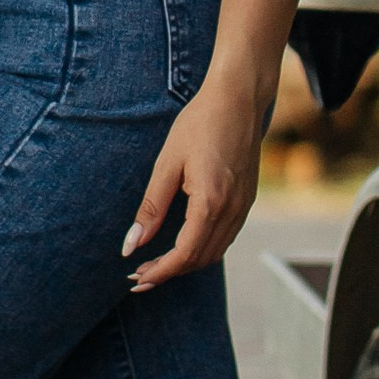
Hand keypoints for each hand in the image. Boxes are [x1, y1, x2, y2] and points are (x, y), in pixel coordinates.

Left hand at [122, 68, 267, 286]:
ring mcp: (244, 206)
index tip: (137, 279)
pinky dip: (203, 248)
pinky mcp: (247, 199)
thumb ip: (151, 208)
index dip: (160, 272)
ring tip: (157, 262)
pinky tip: (184, 241)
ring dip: (187, 263)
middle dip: (170, 272)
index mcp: (210, 202)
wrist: (238, 99)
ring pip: (215, 251)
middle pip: (201, 259)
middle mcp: (232, 209)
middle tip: (140, 274)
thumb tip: (131, 245)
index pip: (184, 254)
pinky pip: (226, 236)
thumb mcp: (167, 163)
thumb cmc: (199, 123)